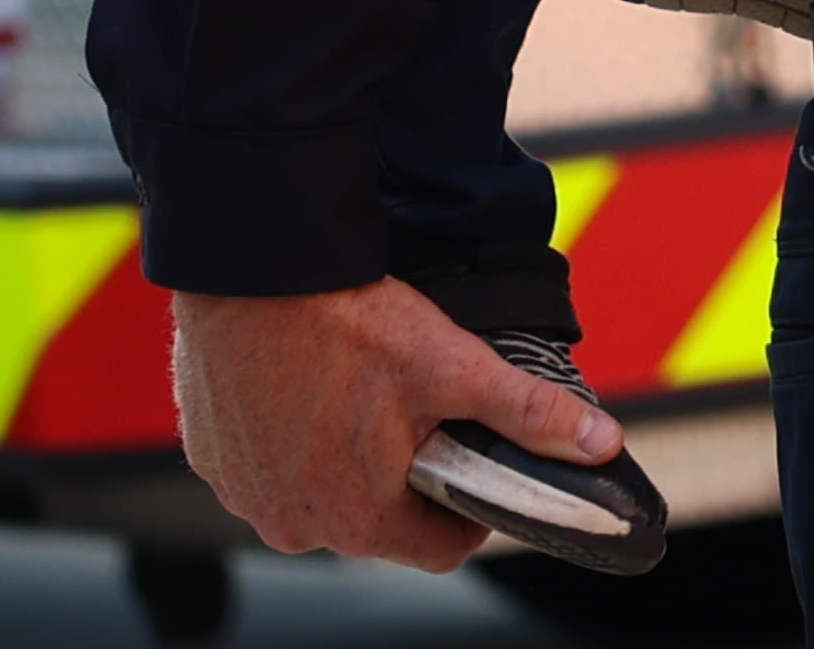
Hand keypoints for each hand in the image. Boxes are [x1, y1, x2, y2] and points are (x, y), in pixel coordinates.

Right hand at [170, 279, 622, 568]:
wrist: (250, 267)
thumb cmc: (342, 319)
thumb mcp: (452, 364)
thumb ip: (529, 413)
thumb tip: (600, 442)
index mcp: (359, 520)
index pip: (441, 546)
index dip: (471, 506)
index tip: (474, 459)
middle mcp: (294, 525)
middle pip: (378, 519)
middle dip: (404, 472)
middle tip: (415, 405)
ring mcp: (246, 495)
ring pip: (320, 491)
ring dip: (344, 455)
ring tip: (359, 388)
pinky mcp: (213, 458)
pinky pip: (267, 463)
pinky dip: (291, 435)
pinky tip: (307, 385)